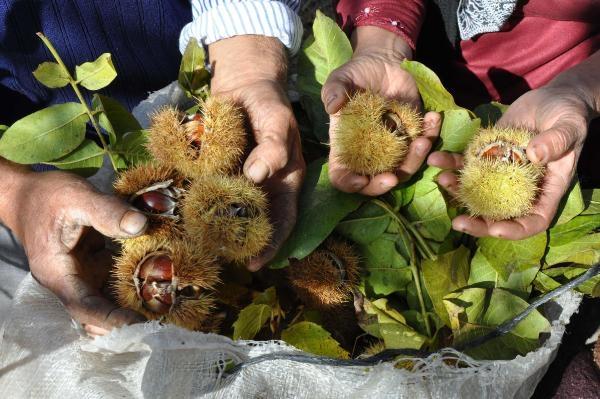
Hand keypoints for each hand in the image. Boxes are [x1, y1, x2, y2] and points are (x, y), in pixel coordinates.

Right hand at [5, 170, 147, 336]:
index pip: (84, 306)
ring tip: (165, 301)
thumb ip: (107, 211)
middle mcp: (70, 280)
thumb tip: (141, 225)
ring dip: (134, 301)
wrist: (28, 192)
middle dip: (127, 317)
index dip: (111, 318)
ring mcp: (83, 274)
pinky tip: (158, 276)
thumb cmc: (47, 195)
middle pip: (98, 311)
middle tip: (161, 316)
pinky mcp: (94, 265)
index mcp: (57, 273)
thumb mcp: (77, 197)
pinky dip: (134, 281)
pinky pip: (115, 279)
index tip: (139, 322)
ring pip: (109, 297)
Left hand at [209, 35, 305, 270]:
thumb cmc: (267, 102)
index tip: (253, 264)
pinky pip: (208, 192)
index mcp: (284, 180)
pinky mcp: (217, 171)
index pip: (282, 220)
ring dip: (216, 228)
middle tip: (219, 259)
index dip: (271, 244)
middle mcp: (262, 186)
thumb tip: (257, 175)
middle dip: (239, 243)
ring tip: (199, 245)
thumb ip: (274, 146)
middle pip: (253, 222)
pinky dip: (198, 204)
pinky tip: (183, 214)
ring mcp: (238, 180)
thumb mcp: (277, 120)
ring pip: (228, 211)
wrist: (243, 83)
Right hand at [321, 26, 440, 195]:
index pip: (342, 175)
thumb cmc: (357, 73)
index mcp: (347, 146)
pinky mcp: (413, 134)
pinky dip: (431, 135)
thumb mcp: (340, 78)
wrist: (385, 61)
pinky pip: (424, 144)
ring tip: (423, 139)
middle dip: (383, 184)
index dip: (349, 183)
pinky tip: (433, 117)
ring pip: (404, 168)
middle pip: (374, 181)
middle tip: (393, 178)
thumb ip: (333, 90)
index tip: (360, 180)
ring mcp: (393, 146)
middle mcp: (370, 152)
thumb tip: (333, 106)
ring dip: (415, 160)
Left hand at [428, 85, 593, 238]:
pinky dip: (450, 164)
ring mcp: (501, 173)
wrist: (550, 98)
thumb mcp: (570, 125)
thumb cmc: (568, 114)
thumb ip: (557, 141)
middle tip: (458, 223)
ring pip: (477, 192)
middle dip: (478, 222)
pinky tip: (436, 159)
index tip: (496, 230)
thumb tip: (534, 154)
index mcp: (547, 188)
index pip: (534, 220)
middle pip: (500, 214)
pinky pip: (466, 165)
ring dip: (457, 191)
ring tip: (442, 181)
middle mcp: (521, 186)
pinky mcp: (486, 156)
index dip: (515, 229)